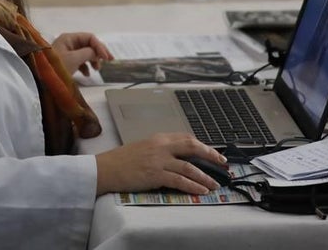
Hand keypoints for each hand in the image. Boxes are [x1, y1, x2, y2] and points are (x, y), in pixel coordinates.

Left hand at [51, 32, 113, 75]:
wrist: (41, 80)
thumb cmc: (57, 66)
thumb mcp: (74, 59)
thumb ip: (88, 53)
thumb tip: (97, 53)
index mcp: (69, 38)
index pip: (89, 38)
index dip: (99, 46)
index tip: (107, 58)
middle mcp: (68, 43)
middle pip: (88, 45)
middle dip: (98, 53)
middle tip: (109, 61)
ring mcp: (66, 52)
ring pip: (85, 53)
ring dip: (93, 60)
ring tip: (97, 69)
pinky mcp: (66, 62)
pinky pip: (79, 61)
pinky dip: (85, 66)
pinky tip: (87, 74)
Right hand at [95, 133, 227, 194]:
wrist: (105, 168)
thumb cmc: (121, 160)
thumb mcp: (143, 147)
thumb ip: (160, 149)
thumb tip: (177, 157)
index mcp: (158, 138)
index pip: (186, 138)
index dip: (203, 145)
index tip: (213, 152)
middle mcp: (161, 146)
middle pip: (192, 147)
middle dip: (210, 155)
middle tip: (222, 163)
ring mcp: (158, 160)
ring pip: (189, 167)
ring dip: (205, 176)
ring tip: (214, 184)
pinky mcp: (155, 175)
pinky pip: (179, 180)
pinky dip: (193, 186)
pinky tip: (200, 190)